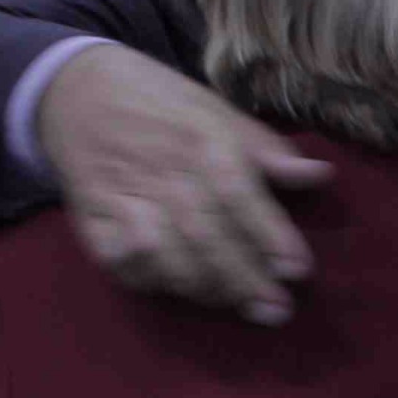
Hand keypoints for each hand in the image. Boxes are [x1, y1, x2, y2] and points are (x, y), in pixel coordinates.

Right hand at [37, 44, 331, 321]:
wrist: (75, 87)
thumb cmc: (161, 104)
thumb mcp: (215, 110)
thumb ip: (267, 150)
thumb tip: (322, 175)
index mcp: (200, 138)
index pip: (238, 193)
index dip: (270, 234)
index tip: (299, 270)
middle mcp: (162, 170)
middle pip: (206, 233)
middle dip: (244, 277)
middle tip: (278, 310)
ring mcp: (122, 196)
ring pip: (165, 254)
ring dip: (204, 287)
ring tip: (238, 306)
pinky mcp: (91, 219)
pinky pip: (121, 262)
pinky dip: (149, 280)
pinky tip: (178, 290)